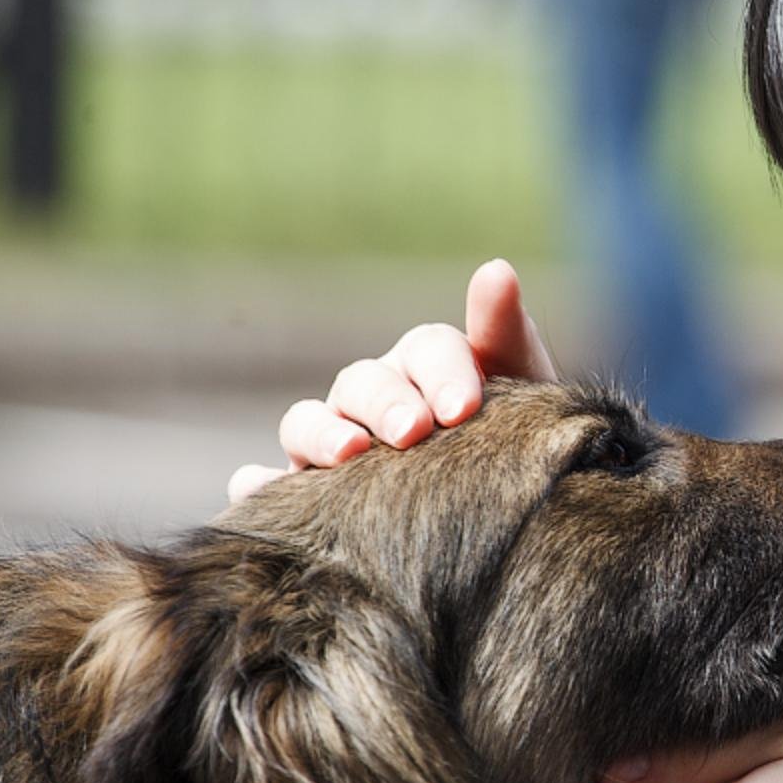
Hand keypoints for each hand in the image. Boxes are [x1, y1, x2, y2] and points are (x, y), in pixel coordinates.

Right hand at [229, 259, 557, 499]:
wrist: (507, 514)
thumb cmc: (516, 444)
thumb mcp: (524, 392)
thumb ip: (506, 335)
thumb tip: (496, 269)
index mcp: (426, 366)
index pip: (427, 350)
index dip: (443, 374)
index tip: (464, 409)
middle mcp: (373, 398)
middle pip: (363, 383)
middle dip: (386, 404)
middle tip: (413, 433)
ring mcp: (332, 443)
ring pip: (306, 422)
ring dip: (321, 433)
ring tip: (348, 454)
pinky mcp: (304, 493)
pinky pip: (267, 484)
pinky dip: (258, 484)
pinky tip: (258, 489)